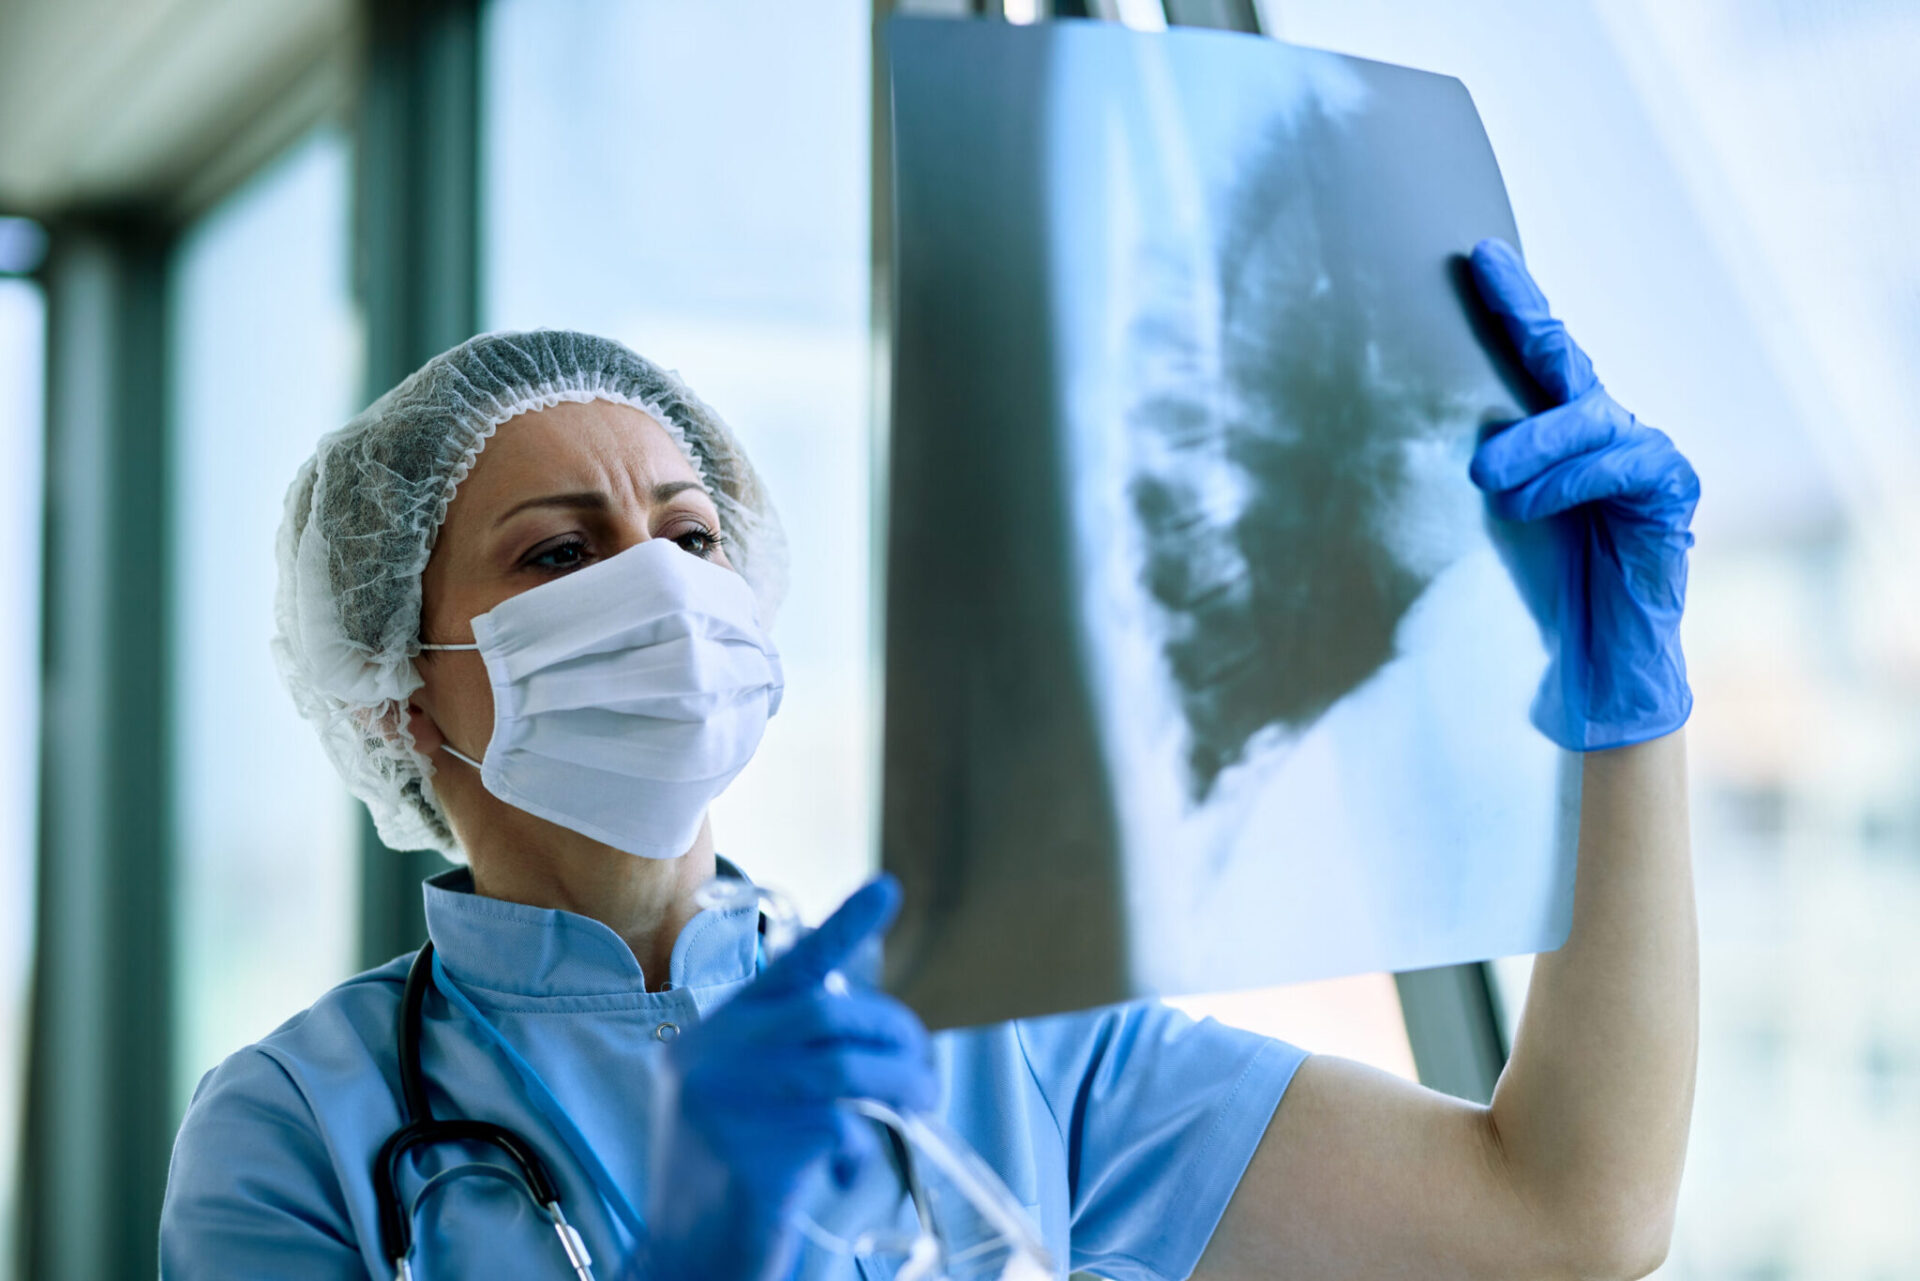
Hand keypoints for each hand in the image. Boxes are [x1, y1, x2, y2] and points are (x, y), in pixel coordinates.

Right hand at [640, 876, 935, 1280]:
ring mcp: (725, 1103)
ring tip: (918, 1109)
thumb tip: (872, 1033)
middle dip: (894, 1037)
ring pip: (845, 1067)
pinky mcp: (749, 1152)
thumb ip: (787, 1058)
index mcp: (710, 1037)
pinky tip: (845, 1167)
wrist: (683, 1264)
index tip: (889, 889)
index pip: (786, 967)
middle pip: (830, 1015)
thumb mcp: (743, 1102)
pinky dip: (859, 1144)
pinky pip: (837, 1126)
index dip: (844, 926)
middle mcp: (710, 1057)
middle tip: (923, 1073)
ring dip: (900, 1087)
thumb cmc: (727, 1184)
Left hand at [1468, 238, 1699, 751]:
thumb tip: (1371, 445)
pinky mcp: (1669, 494)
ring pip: (1587, 415)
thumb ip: (1455, 483)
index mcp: (1556, 438)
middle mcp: (1604, 433)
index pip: (1534, 359)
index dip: (1514, 303)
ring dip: (1532, 443)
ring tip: (1487, 480)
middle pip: (1564, 361)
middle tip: (1483, 271)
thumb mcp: (1475, 529)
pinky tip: (1530, 501)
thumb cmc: (1528, 603)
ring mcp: (1642, 459)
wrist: (1591, 677)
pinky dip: (1573, 476)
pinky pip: (1625, 462)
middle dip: (1524, 312)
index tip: (1479, 254)